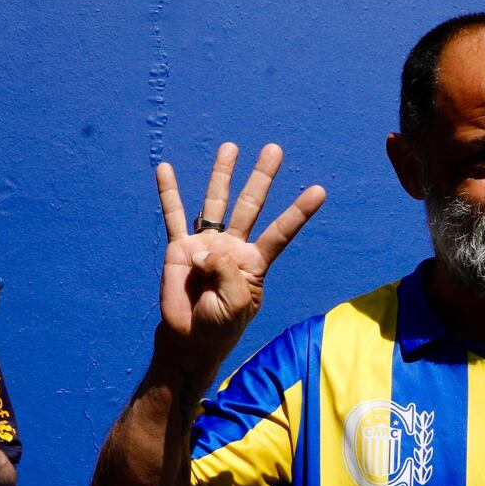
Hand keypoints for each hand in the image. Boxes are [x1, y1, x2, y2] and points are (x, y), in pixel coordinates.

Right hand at [155, 142, 324, 366]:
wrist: (189, 338)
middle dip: (262, 177)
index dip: (298, 212)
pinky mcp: (180, 248)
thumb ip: (227, 272)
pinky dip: (168, 193)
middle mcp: (233, 247)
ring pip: (215, 201)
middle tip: (275, 149)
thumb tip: (205, 246)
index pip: (280, 232)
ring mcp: (206, 244)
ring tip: (231, 147)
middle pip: (250, 205)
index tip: (319, 191)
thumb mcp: (234, 303)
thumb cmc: (219, 325)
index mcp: (254, 262)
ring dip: (223, 174)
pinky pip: (173, 215)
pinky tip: (165, 169)